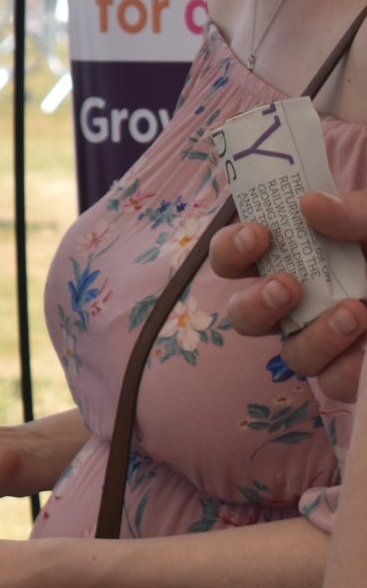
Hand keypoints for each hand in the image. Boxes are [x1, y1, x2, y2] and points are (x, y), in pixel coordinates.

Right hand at [214, 202, 366, 402]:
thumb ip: (356, 212)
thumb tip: (310, 204)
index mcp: (296, 257)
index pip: (236, 257)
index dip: (232, 249)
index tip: (261, 235)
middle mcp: (303, 301)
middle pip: (245, 316)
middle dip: (257, 303)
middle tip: (289, 286)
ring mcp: (329, 337)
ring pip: (291, 355)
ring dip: (314, 337)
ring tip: (355, 313)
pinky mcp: (356, 367)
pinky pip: (335, 383)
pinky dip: (348, 367)